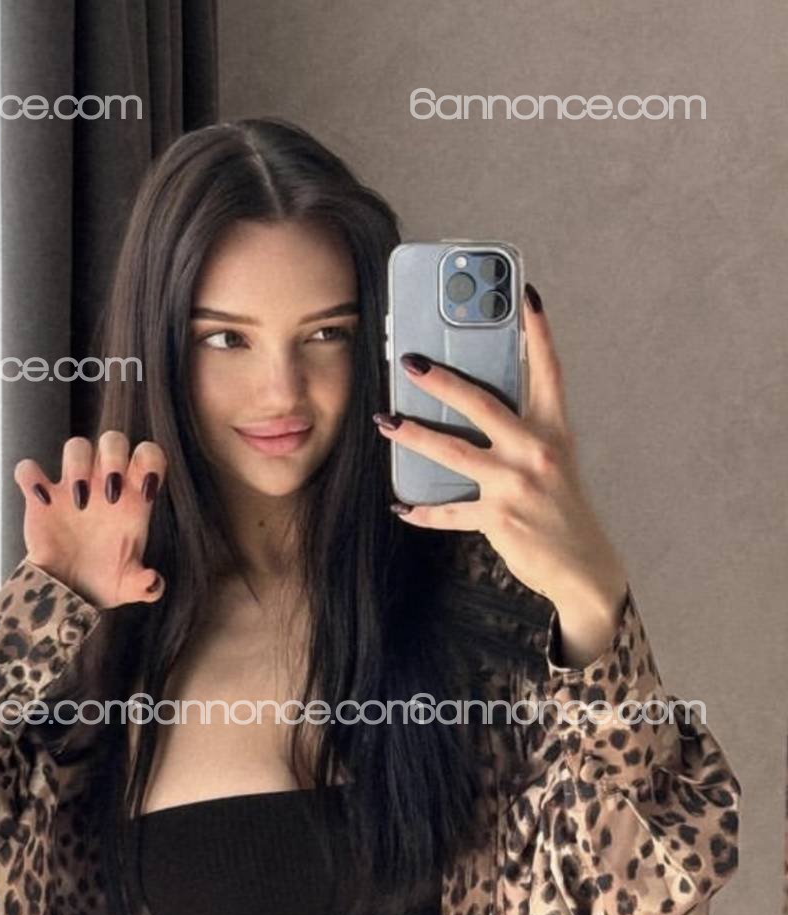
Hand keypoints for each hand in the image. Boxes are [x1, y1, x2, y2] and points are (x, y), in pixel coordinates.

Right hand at [13, 431, 166, 608]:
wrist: (67, 594)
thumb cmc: (102, 582)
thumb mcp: (127, 587)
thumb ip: (145, 585)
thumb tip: (152, 582)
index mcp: (131, 500)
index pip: (148, 456)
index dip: (151, 462)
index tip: (145, 492)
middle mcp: (103, 485)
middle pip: (113, 440)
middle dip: (114, 457)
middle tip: (110, 494)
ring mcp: (70, 488)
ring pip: (76, 445)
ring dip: (79, 464)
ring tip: (80, 502)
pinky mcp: (39, 498)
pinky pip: (28, 469)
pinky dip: (30, 476)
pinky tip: (42, 502)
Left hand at [373, 284, 628, 655]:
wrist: (582, 566)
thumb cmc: (562, 510)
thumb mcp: (554, 463)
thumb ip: (524, 435)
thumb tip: (476, 411)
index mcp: (554, 431)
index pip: (548, 371)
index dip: (537, 332)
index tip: (525, 294)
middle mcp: (536, 451)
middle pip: (482, 403)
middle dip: (441, 381)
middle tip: (410, 363)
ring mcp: (516, 484)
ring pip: (453, 452)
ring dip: (414, 436)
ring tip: (386, 422)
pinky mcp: (498, 518)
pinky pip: (449, 511)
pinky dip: (422, 510)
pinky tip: (402, 505)